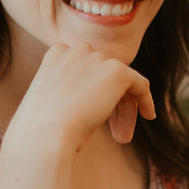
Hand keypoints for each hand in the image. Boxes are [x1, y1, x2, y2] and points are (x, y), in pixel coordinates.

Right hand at [12, 42, 155, 153]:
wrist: (44, 136)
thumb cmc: (40, 130)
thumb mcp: (49, 104)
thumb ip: (67, 93)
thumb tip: (86, 103)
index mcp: (56, 55)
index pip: (86, 69)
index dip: (93, 93)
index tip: (94, 116)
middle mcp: (77, 50)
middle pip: (105, 75)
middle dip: (111, 103)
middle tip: (115, 133)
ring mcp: (98, 59)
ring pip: (121, 84)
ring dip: (124, 111)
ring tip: (122, 138)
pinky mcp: (117, 71)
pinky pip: (140, 84)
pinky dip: (146, 100)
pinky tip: (148, 116)